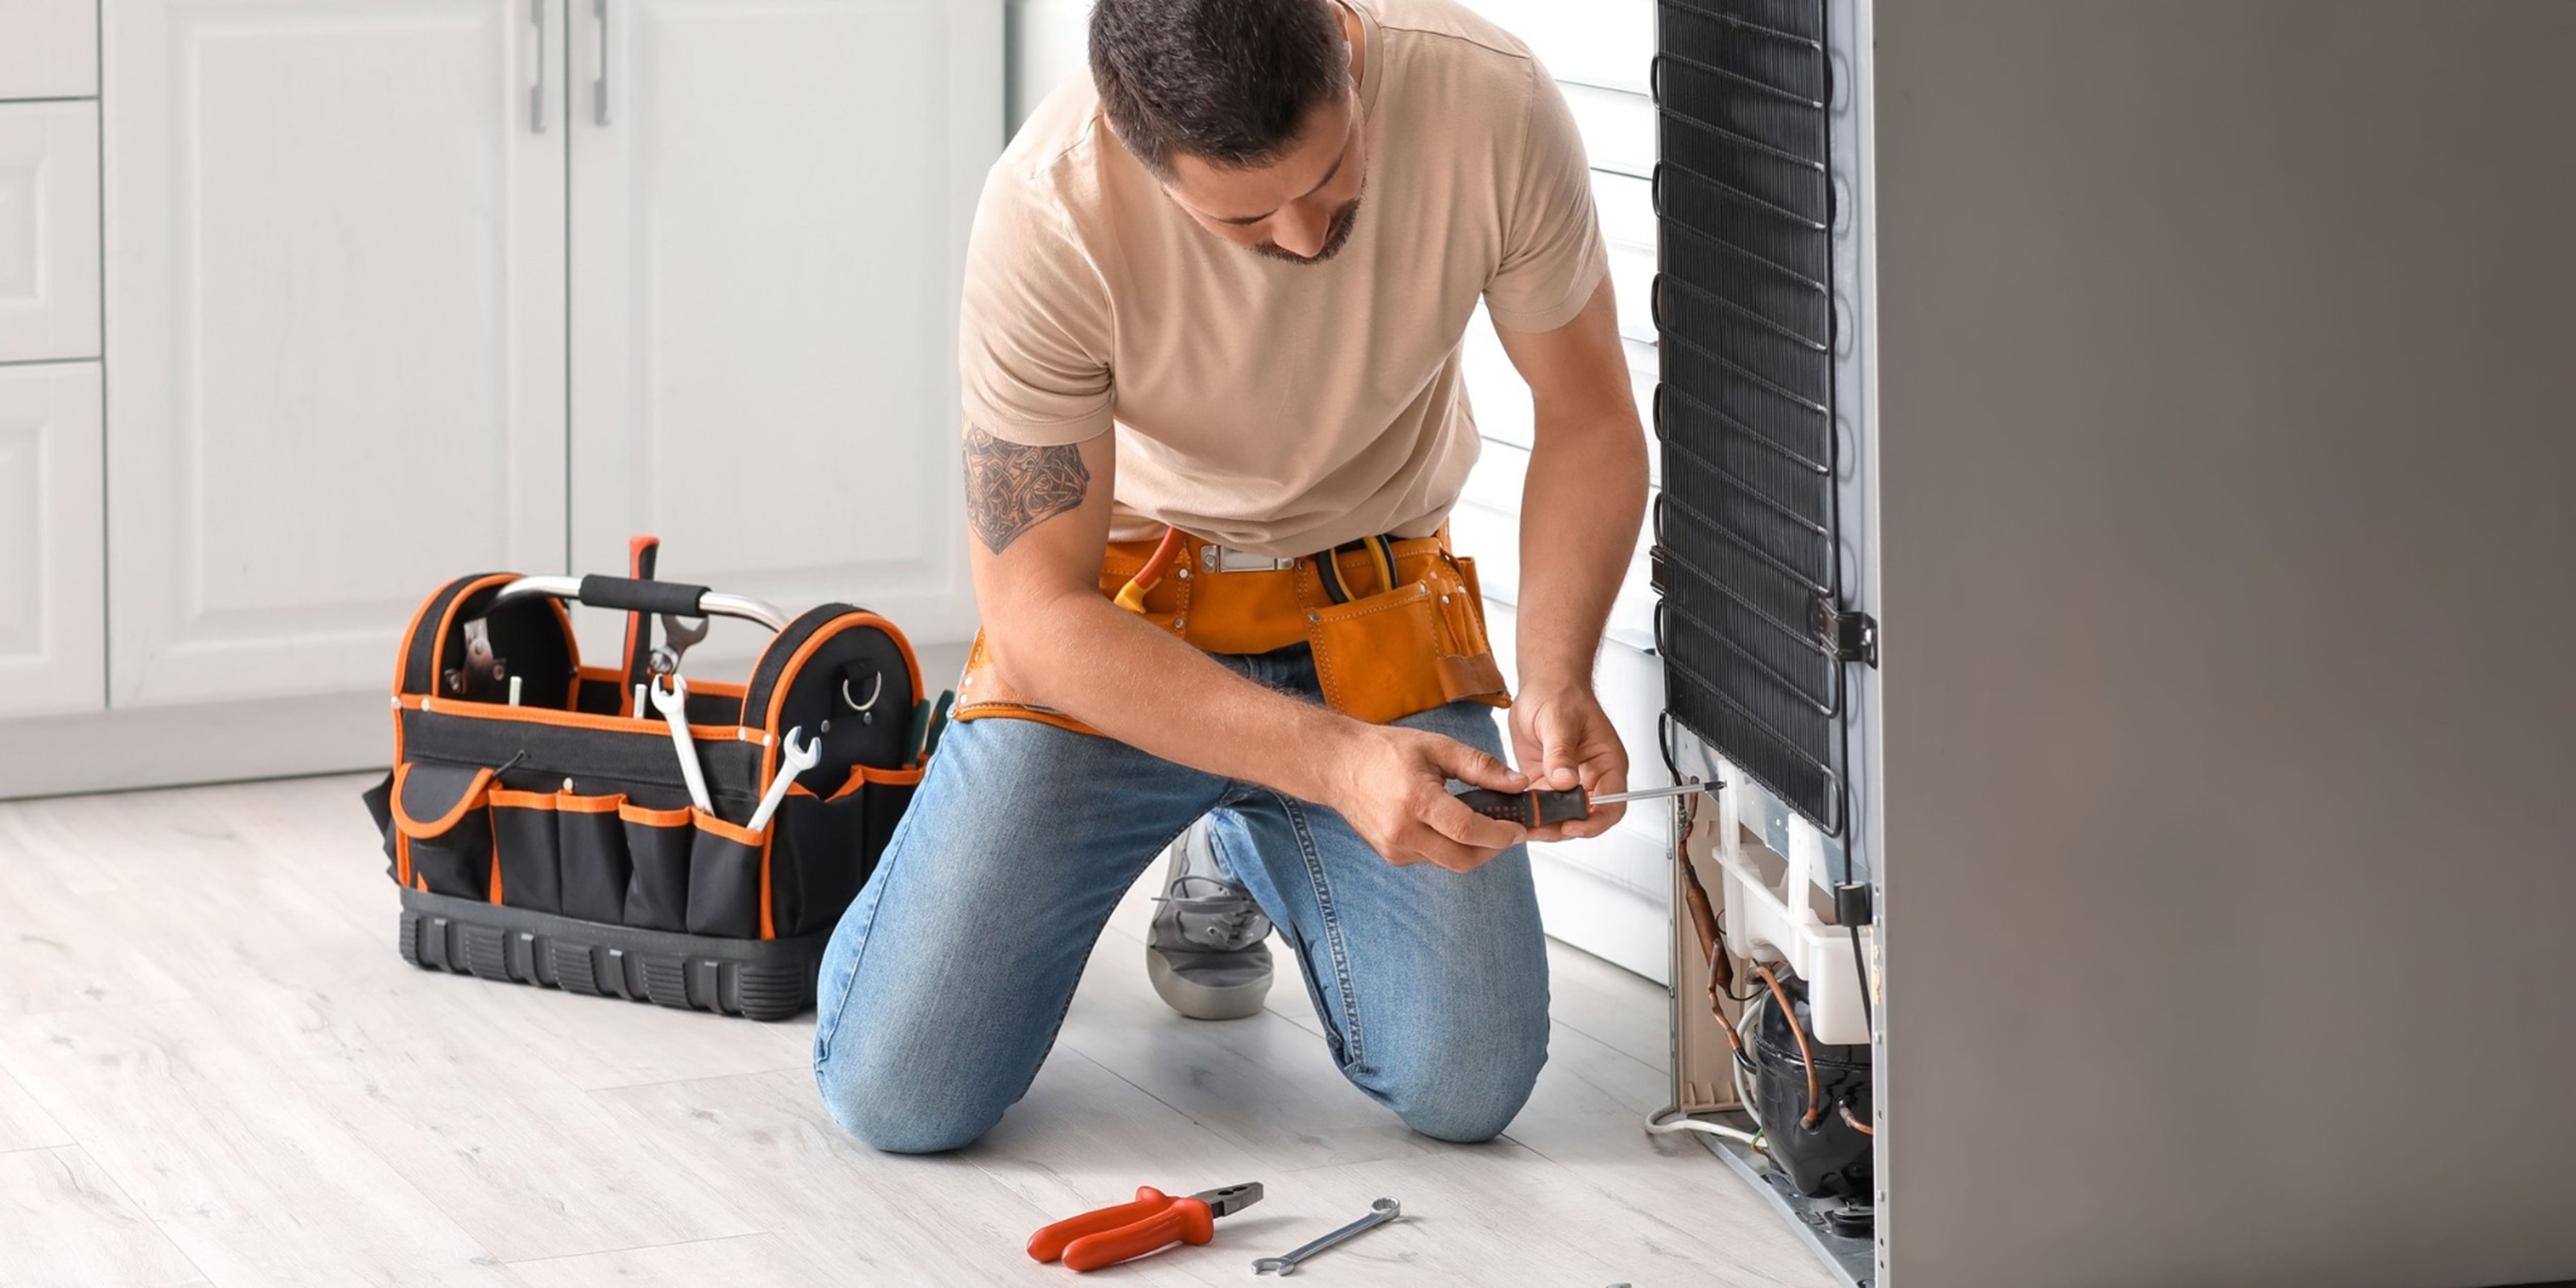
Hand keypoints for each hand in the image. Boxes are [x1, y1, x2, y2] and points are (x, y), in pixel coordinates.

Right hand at [1321, 724, 1531, 871]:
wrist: (1338, 765)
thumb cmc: (1383, 751)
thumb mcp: (1438, 747)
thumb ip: (1481, 767)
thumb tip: (1517, 783)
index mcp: (1416, 801)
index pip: (1468, 831)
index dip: (1500, 834)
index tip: (1519, 828)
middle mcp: (1403, 832)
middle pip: (1463, 859)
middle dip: (1493, 849)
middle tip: (1508, 832)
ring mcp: (1395, 848)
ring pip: (1449, 863)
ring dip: (1473, 850)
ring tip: (1484, 827)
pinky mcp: (1391, 856)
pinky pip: (1432, 860)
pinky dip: (1450, 849)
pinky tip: (1453, 828)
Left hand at [1507, 684, 1630, 841]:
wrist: (1543, 686)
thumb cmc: (1562, 694)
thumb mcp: (1560, 721)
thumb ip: (1561, 753)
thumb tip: (1564, 781)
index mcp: (1607, 764)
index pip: (1612, 805)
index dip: (1595, 822)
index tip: (1572, 826)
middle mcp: (1590, 778)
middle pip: (1585, 818)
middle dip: (1563, 828)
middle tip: (1540, 827)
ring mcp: (1567, 783)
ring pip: (1561, 817)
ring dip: (1543, 824)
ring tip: (1523, 824)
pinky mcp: (1546, 783)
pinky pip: (1541, 807)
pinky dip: (1530, 814)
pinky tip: (1516, 814)